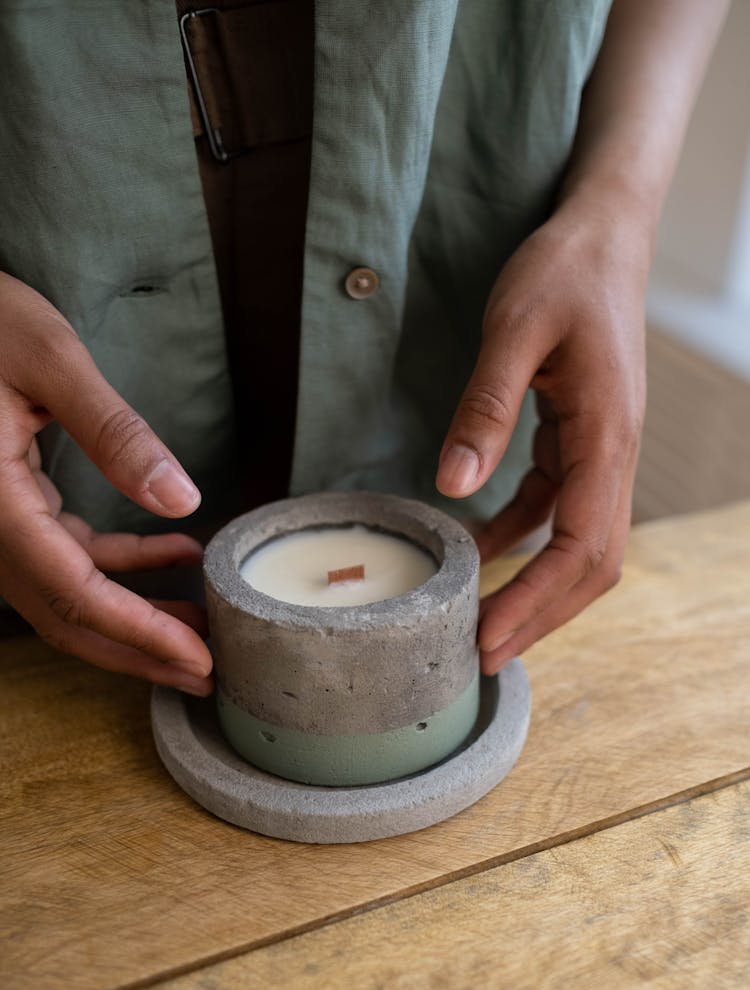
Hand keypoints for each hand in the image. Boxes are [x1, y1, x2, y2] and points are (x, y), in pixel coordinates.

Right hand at [0, 272, 212, 693]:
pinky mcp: (11, 505)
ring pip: (66, 595)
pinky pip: (67, 555)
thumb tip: (182, 500)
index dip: (138, 632)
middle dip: (139, 651)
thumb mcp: (49, 359)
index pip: (72, 591)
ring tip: (203, 624)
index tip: (197, 656)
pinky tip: (179, 555)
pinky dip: (123, 565)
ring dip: (135, 615)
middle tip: (206, 673)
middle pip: (66, 617)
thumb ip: (113, 431)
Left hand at [436, 198, 648, 672]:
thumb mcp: (514, 329)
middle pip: (591, 562)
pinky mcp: (579, 440)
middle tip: (482, 655)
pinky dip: (520, 538)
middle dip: (540, 614)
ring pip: (577, 543)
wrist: (602, 234)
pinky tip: (477, 551)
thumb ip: (485, 409)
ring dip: (533, 587)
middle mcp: (614, 453)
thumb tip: (450, 485)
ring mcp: (601, 450)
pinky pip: (556, 507)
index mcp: (606, 435)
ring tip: (479, 623)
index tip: (488, 638)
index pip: (580, 544)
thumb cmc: (564, 270)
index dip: (536, 601)